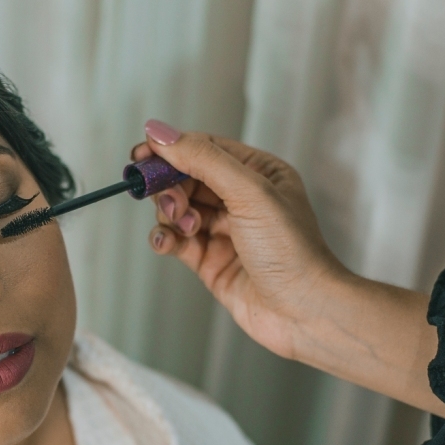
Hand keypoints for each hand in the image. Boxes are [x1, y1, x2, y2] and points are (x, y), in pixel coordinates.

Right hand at [134, 120, 343, 359]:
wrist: (303, 312)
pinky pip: (175, 240)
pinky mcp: (209, 260)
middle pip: (185, 177)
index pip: (204, 148)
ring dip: (171, 214)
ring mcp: (224, 230)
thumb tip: (160, 133)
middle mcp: (240, 198)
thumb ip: (203, 159)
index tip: (141, 153)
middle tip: (170, 200)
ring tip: (186, 227)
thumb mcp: (249, 192)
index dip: (172, 149)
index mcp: (258, 172)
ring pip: (176, 209)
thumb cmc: (292, 250)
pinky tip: (166, 243)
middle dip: (170, 186)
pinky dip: (164, 238)